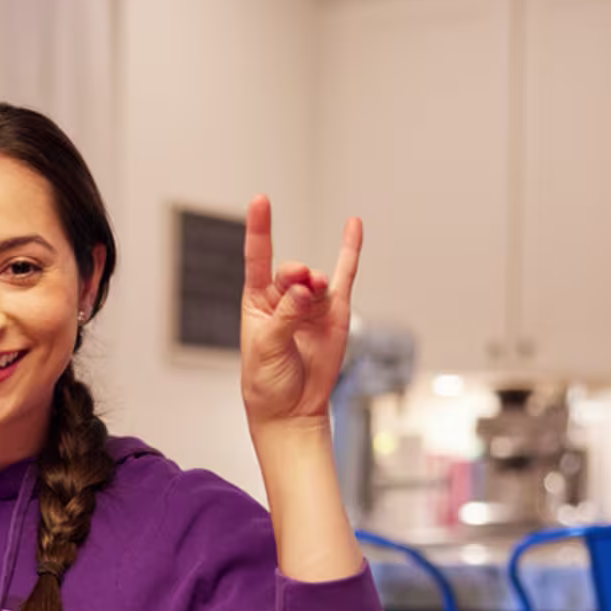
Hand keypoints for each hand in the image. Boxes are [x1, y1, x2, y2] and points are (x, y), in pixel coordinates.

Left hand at [239, 196, 361, 426]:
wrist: (292, 410)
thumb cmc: (267, 382)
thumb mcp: (266, 348)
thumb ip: (285, 316)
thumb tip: (306, 290)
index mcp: (257, 302)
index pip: (257, 258)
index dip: (260, 229)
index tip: (261, 200)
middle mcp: (284, 298)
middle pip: (291, 271)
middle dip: (295, 275)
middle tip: (300, 288)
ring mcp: (311, 304)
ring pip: (316, 279)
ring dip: (314, 284)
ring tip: (312, 296)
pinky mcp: (336, 313)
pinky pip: (345, 276)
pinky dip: (350, 251)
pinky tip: (353, 225)